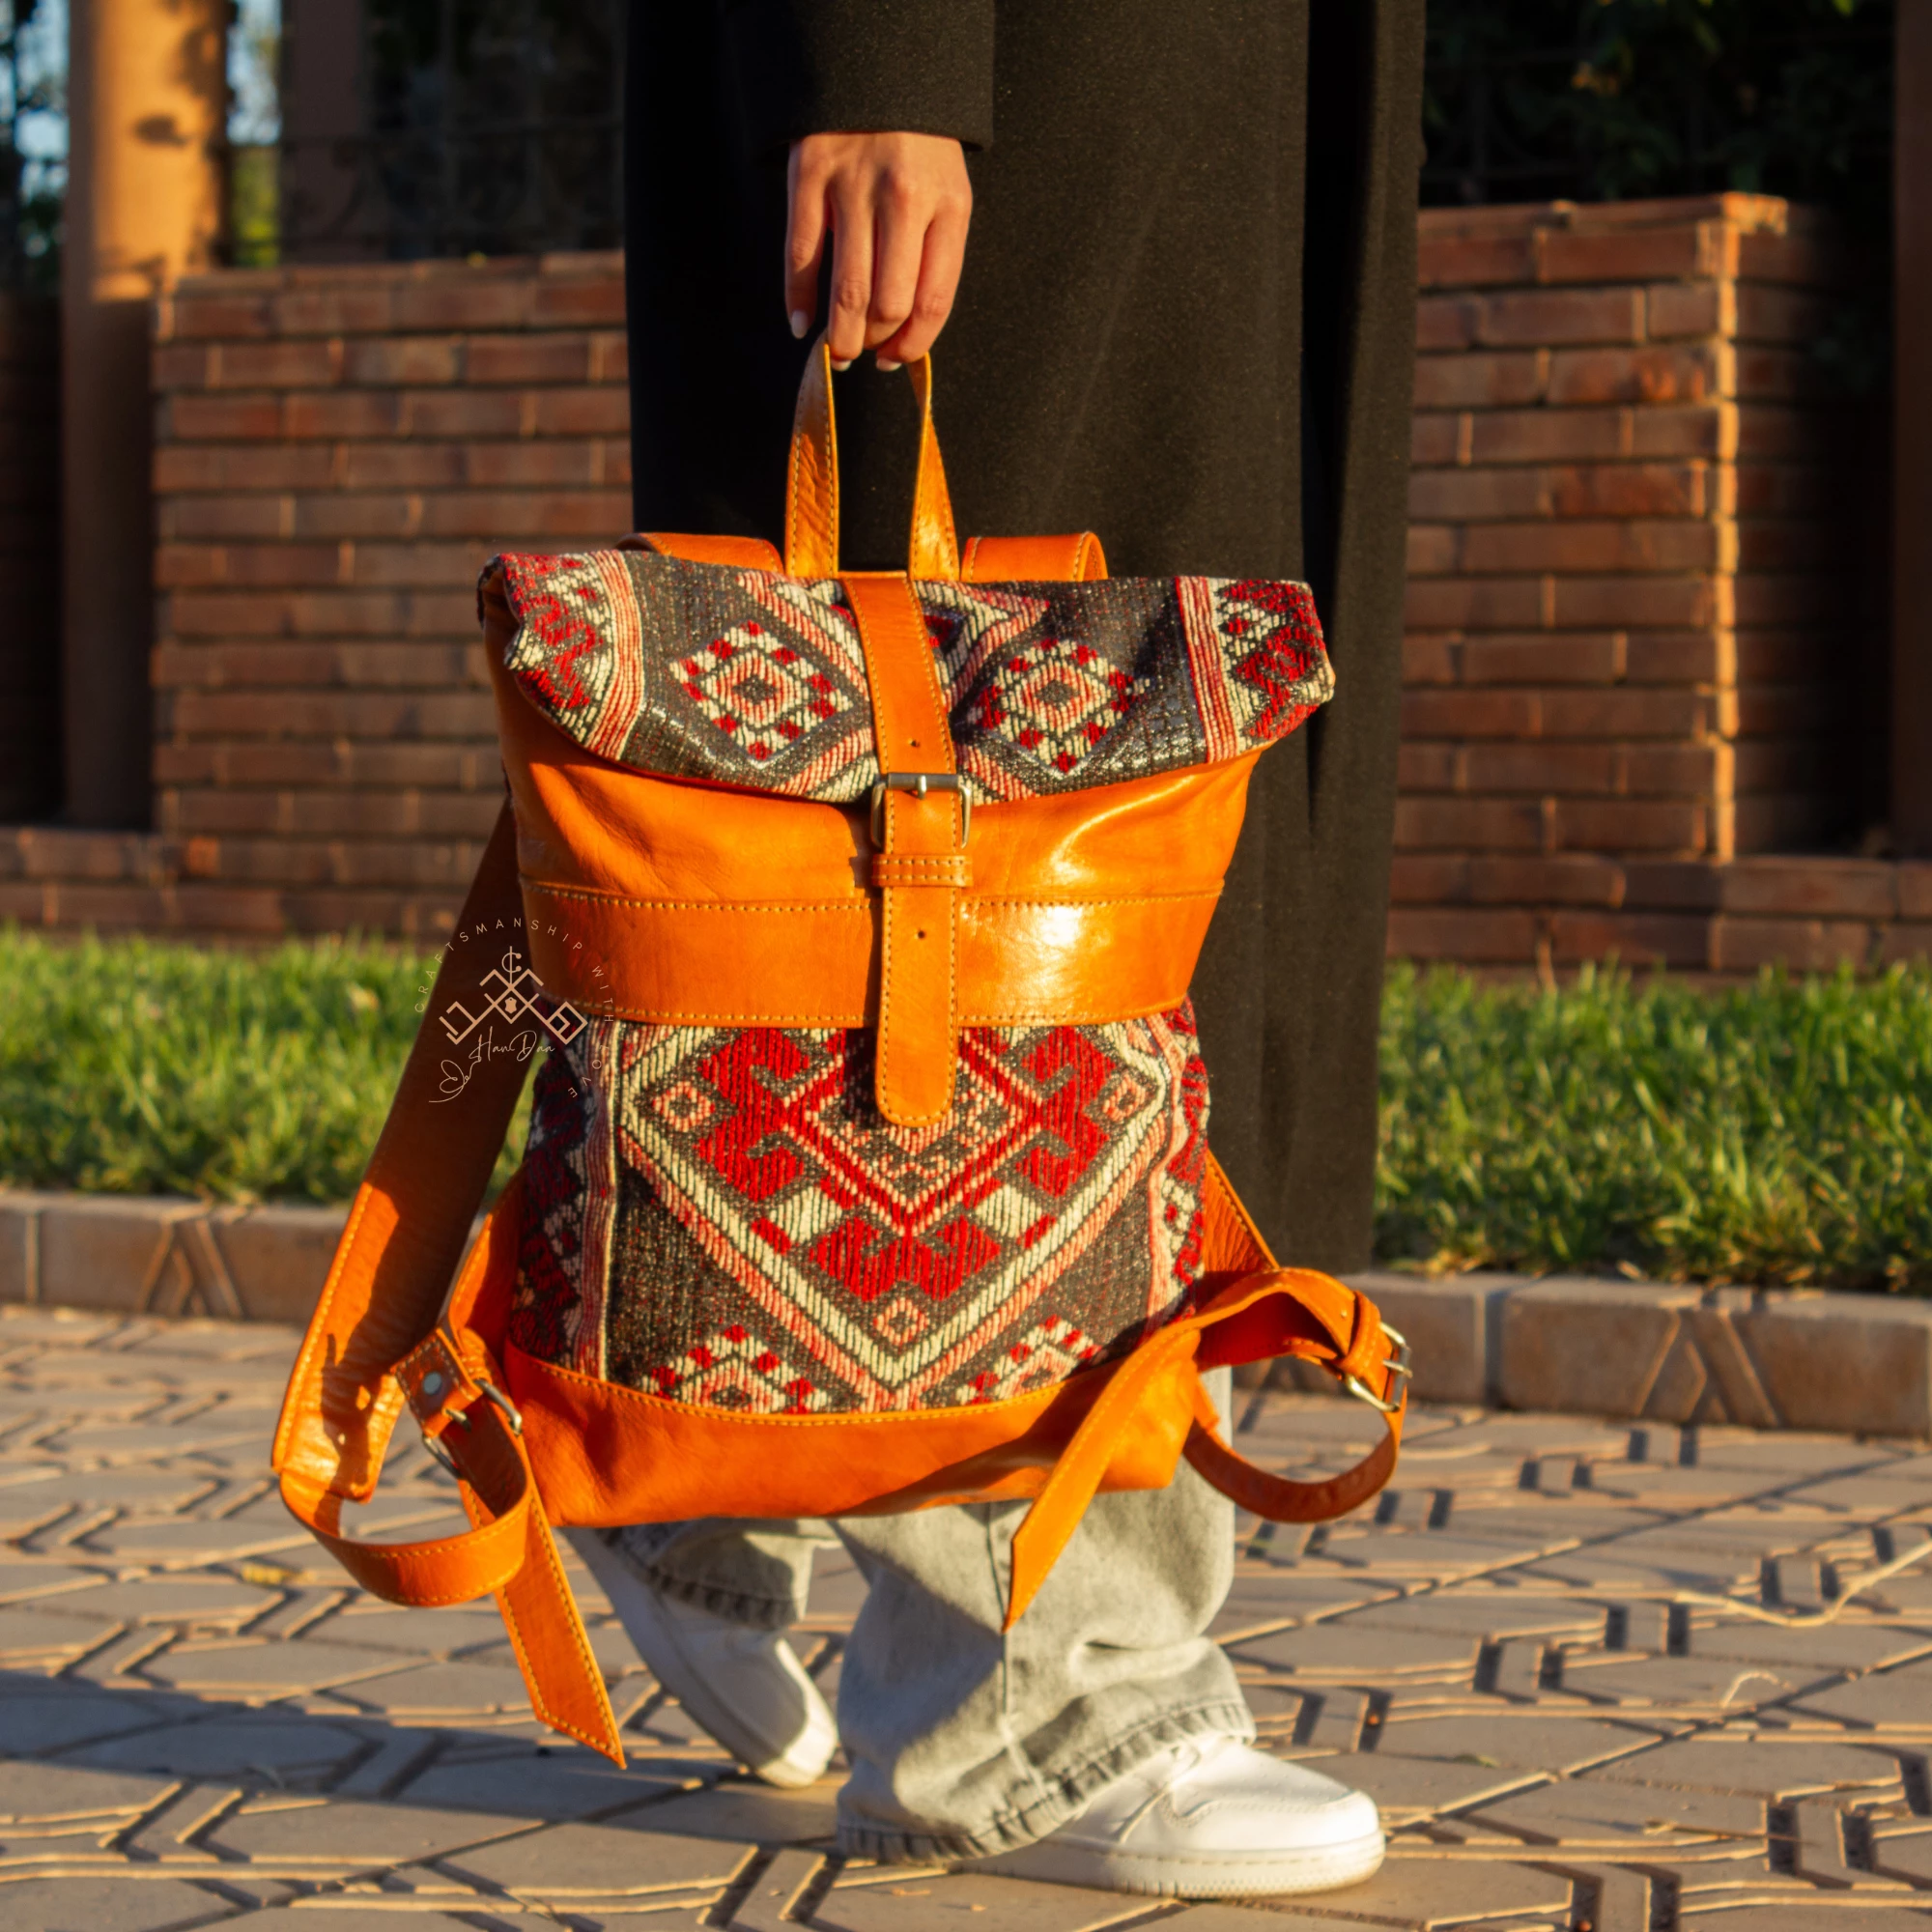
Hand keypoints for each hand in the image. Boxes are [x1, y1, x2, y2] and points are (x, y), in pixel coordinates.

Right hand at [786, 132, 971, 369]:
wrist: (878, 71)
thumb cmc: (918, 148)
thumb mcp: (946, 193)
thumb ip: (934, 255)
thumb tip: (905, 332)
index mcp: (948, 205)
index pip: (934, 300)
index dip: (913, 345)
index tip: (895, 360)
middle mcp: (903, 199)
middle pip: (889, 303)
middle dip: (875, 342)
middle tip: (865, 352)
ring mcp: (853, 187)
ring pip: (847, 289)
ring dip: (841, 334)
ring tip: (839, 350)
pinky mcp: (810, 177)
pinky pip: (802, 257)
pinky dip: (798, 299)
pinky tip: (801, 324)